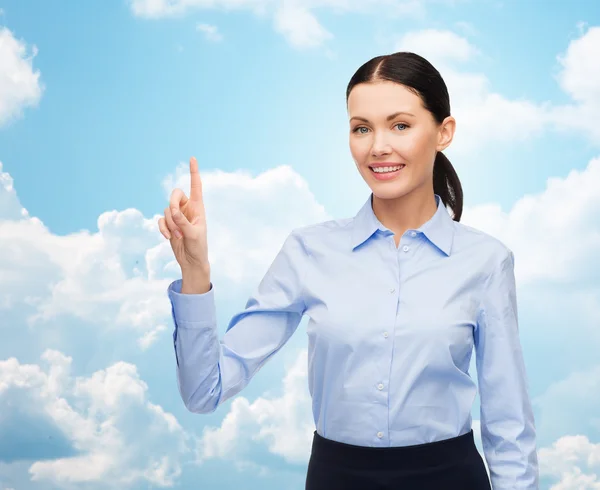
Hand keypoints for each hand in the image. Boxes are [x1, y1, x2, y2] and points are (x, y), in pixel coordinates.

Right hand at [158, 157, 209, 271]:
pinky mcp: (169, 224)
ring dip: (170, 224)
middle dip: (172, 204)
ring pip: (166, 210)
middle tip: (175, 217)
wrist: (192, 260)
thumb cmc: (198, 247)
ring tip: (178, 236)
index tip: (192, 158)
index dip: (194, 172)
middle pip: (174, 194)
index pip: (196, 186)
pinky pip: (160, 220)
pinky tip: (168, 237)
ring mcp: (177, 216)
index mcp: (198, 207)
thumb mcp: (193, 235)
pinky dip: (162, 228)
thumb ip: (183, 222)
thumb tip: (171, 211)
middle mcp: (187, 208)